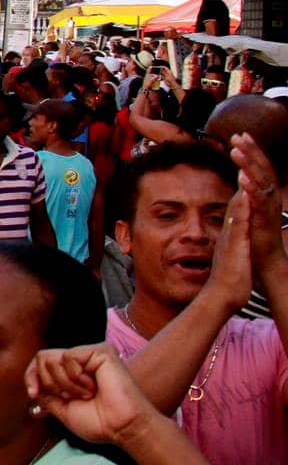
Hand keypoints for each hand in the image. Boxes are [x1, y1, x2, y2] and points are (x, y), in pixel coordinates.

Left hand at [26, 343, 157, 449]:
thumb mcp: (63, 409)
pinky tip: (92, 387)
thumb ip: (47, 395)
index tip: (33, 393)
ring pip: (52, 358)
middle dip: (49, 383)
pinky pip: (68, 357)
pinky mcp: (100, 350)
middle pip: (42, 358)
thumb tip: (33, 386)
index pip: (41, 362)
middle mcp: (81, 359)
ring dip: (64, 384)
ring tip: (86, 394)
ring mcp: (90, 353)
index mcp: (73, 372)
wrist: (123, 428)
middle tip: (70, 397)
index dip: (31, 376)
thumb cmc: (100, 422)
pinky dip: (75, 378)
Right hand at [204, 181, 259, 311]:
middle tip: (241, 164)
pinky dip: (242, 207)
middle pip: (234, 205)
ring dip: (240, 189)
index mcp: (228, 239)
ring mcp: (230, 239)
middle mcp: (227, 235)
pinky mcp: (235, 245)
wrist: (218, 300)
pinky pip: (238, 223)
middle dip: (239, 185)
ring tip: (243, 169)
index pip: (235, 213)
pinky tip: (245, 194)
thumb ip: (228, 254)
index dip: (239, 194)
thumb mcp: (228, 264)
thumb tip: (228, 251)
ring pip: (236, 210)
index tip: (243, 178)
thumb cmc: (225, 286)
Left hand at [229, 132, 287, 272]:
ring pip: (260, 180)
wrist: (265, 260)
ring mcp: (268, 206)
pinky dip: (250, 187)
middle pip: (262, 168)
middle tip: (237, 135)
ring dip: (248, 164)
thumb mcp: (249, 209)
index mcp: (264, 193)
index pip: (258, 167)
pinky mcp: (264, 218)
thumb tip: (239, 180)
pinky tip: (241, 177)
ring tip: (236, 149)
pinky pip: (258, 200)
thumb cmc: (256, 235)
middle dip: (250, 150)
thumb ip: (245, 195)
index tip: (240, 134)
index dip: (251, 151)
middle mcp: (269, 197)